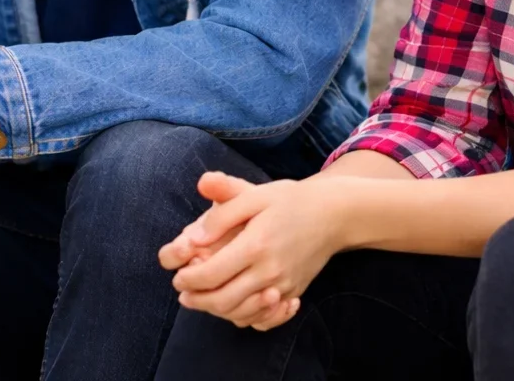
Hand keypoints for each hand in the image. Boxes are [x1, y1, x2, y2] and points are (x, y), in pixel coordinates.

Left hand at [160, 172, 346, 328]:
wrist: (335, 213)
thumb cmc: (291, 200)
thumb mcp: (255, 195)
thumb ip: (222, 215)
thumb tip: (193, 239)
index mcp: (256, 244)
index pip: (211, 274)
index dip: (188, 279)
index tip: (178, 275)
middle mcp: (270, 270)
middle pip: (223, 300)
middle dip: (197, 301)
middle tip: (183, 294)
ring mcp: (284, 285)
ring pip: (242, 313)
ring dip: (217, 311)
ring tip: (203, 301)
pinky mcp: (294, 292)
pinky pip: (265, 317)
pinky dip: (247, 317)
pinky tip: (236, 307)